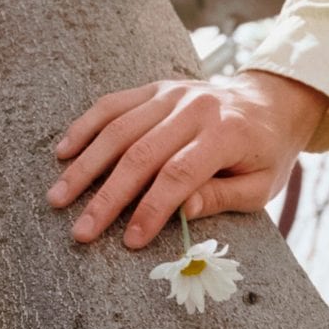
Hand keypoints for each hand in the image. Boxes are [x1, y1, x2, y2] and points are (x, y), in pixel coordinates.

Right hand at [47, 70, 328, 247]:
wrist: (270, 102)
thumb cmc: (264, 154)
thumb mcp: (260, 186)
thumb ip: (222, 197)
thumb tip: (182, 211)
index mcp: (227, 133)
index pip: (179, 174)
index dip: (152, 209)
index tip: (130, 240)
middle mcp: (195, 107)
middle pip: (141, 154)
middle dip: (107, 197)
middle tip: (81, 231)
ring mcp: (171, 94)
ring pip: (119, 129)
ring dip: (85, 166)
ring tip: (58, 198)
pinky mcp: (155, 88)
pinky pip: (113, 105)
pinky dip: (85, 128)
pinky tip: (63, 153)